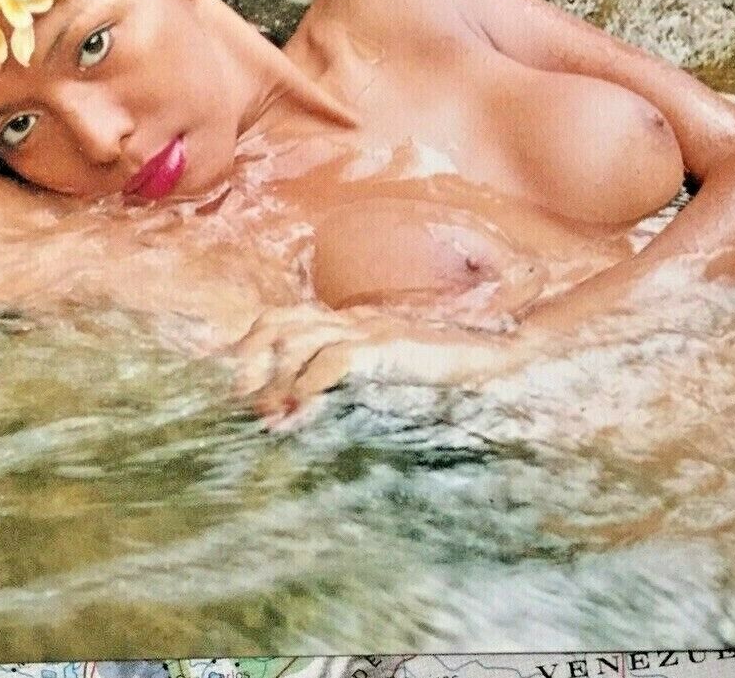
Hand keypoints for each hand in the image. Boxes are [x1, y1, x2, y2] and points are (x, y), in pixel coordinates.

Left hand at [227, 307, 524, 429]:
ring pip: (296, 337)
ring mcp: (368, 328)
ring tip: (267, 416)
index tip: (237, 386)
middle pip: (276, 320)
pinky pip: (334, 359)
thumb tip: (310, 405)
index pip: (283, 319)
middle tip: (242, 401)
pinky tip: (300, 413)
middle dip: (249, 359)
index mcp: (349, 320)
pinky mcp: (387, 346)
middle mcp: (351, 318)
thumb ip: (355, 376)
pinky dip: (308, 386)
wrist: (497, 350)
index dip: (251, 349)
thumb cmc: (447, 365)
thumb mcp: (389, 368)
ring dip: (273, 379)